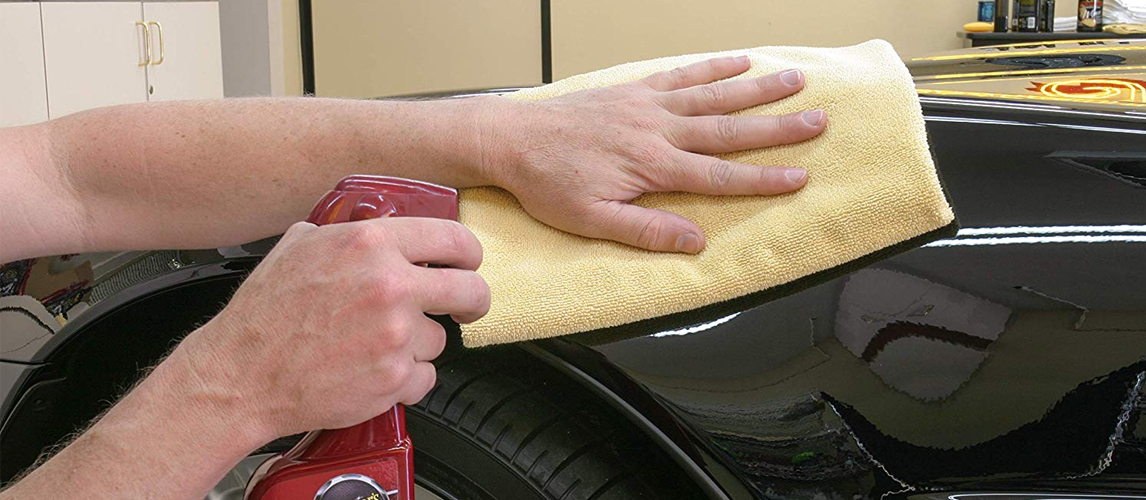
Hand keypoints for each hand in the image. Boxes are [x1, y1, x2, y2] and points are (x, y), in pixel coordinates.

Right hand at [173, 218, 488, 437]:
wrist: (241, 375)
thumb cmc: (265, 314)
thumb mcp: (300, 246)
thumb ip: (348, 234)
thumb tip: (379, 230)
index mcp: (371, 244)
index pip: (455, 239)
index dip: (469, 254)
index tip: (468, 265)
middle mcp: (390, 286)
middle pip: (472, 290)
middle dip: (471, 301)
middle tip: (462, 308)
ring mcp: (395, 336)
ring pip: (439, 340)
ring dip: (416, 345)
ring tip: (374, 346)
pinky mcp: (393, 379)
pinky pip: (423, 378)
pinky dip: (404, 380)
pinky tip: (372, 372)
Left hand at [483, 56, 825, 253]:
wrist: (512, 141)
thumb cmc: (548, 184)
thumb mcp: (591, 221)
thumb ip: (645, 229)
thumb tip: (694, 241)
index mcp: (651, 166)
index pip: (719, 174)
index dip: (762, 178)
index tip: (800, 177)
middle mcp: (657, 130)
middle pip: (728, 129)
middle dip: (777, 128)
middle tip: (818, 120)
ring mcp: (647, 106)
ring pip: (712, 96)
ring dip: (755, 89)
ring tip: (794, 81)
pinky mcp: (634, 91)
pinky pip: (680, 76)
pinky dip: (712, 68)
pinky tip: (739, 61)